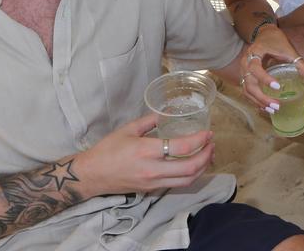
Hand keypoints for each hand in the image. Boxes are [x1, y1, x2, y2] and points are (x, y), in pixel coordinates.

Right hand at [76, 113, 213, 197]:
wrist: (92, 175)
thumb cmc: (108, 149)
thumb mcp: (128, 129)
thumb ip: (149, 120)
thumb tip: (166, 112)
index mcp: (146, 151)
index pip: (181, 147)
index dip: (199, 140)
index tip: (207, 133)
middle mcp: (153, 170)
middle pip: (190, 168)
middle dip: (206, 156)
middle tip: (211, 144)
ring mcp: (153, 183)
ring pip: (187, 180)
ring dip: (202, 168)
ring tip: (208, 154)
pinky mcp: (152, 190)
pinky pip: (178, 184)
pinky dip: (191, 175)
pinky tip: (194, 164)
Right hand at [239, 25, 303, 111]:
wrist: (265, 33)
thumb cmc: (277, 41)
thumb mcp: (289, 50)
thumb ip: (300, 65)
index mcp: (255, 53)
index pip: (255, 68)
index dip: (265, 79)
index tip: (278, 87)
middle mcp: (245, 62)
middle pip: (249, 84)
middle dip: (261, 97)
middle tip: (276, 105)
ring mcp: (243, 70)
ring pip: (246, 90)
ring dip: (258, 102)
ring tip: (272, 110)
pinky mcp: (245, 76)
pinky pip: (246, 90)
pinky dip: (255, 100)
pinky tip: (265, 108)